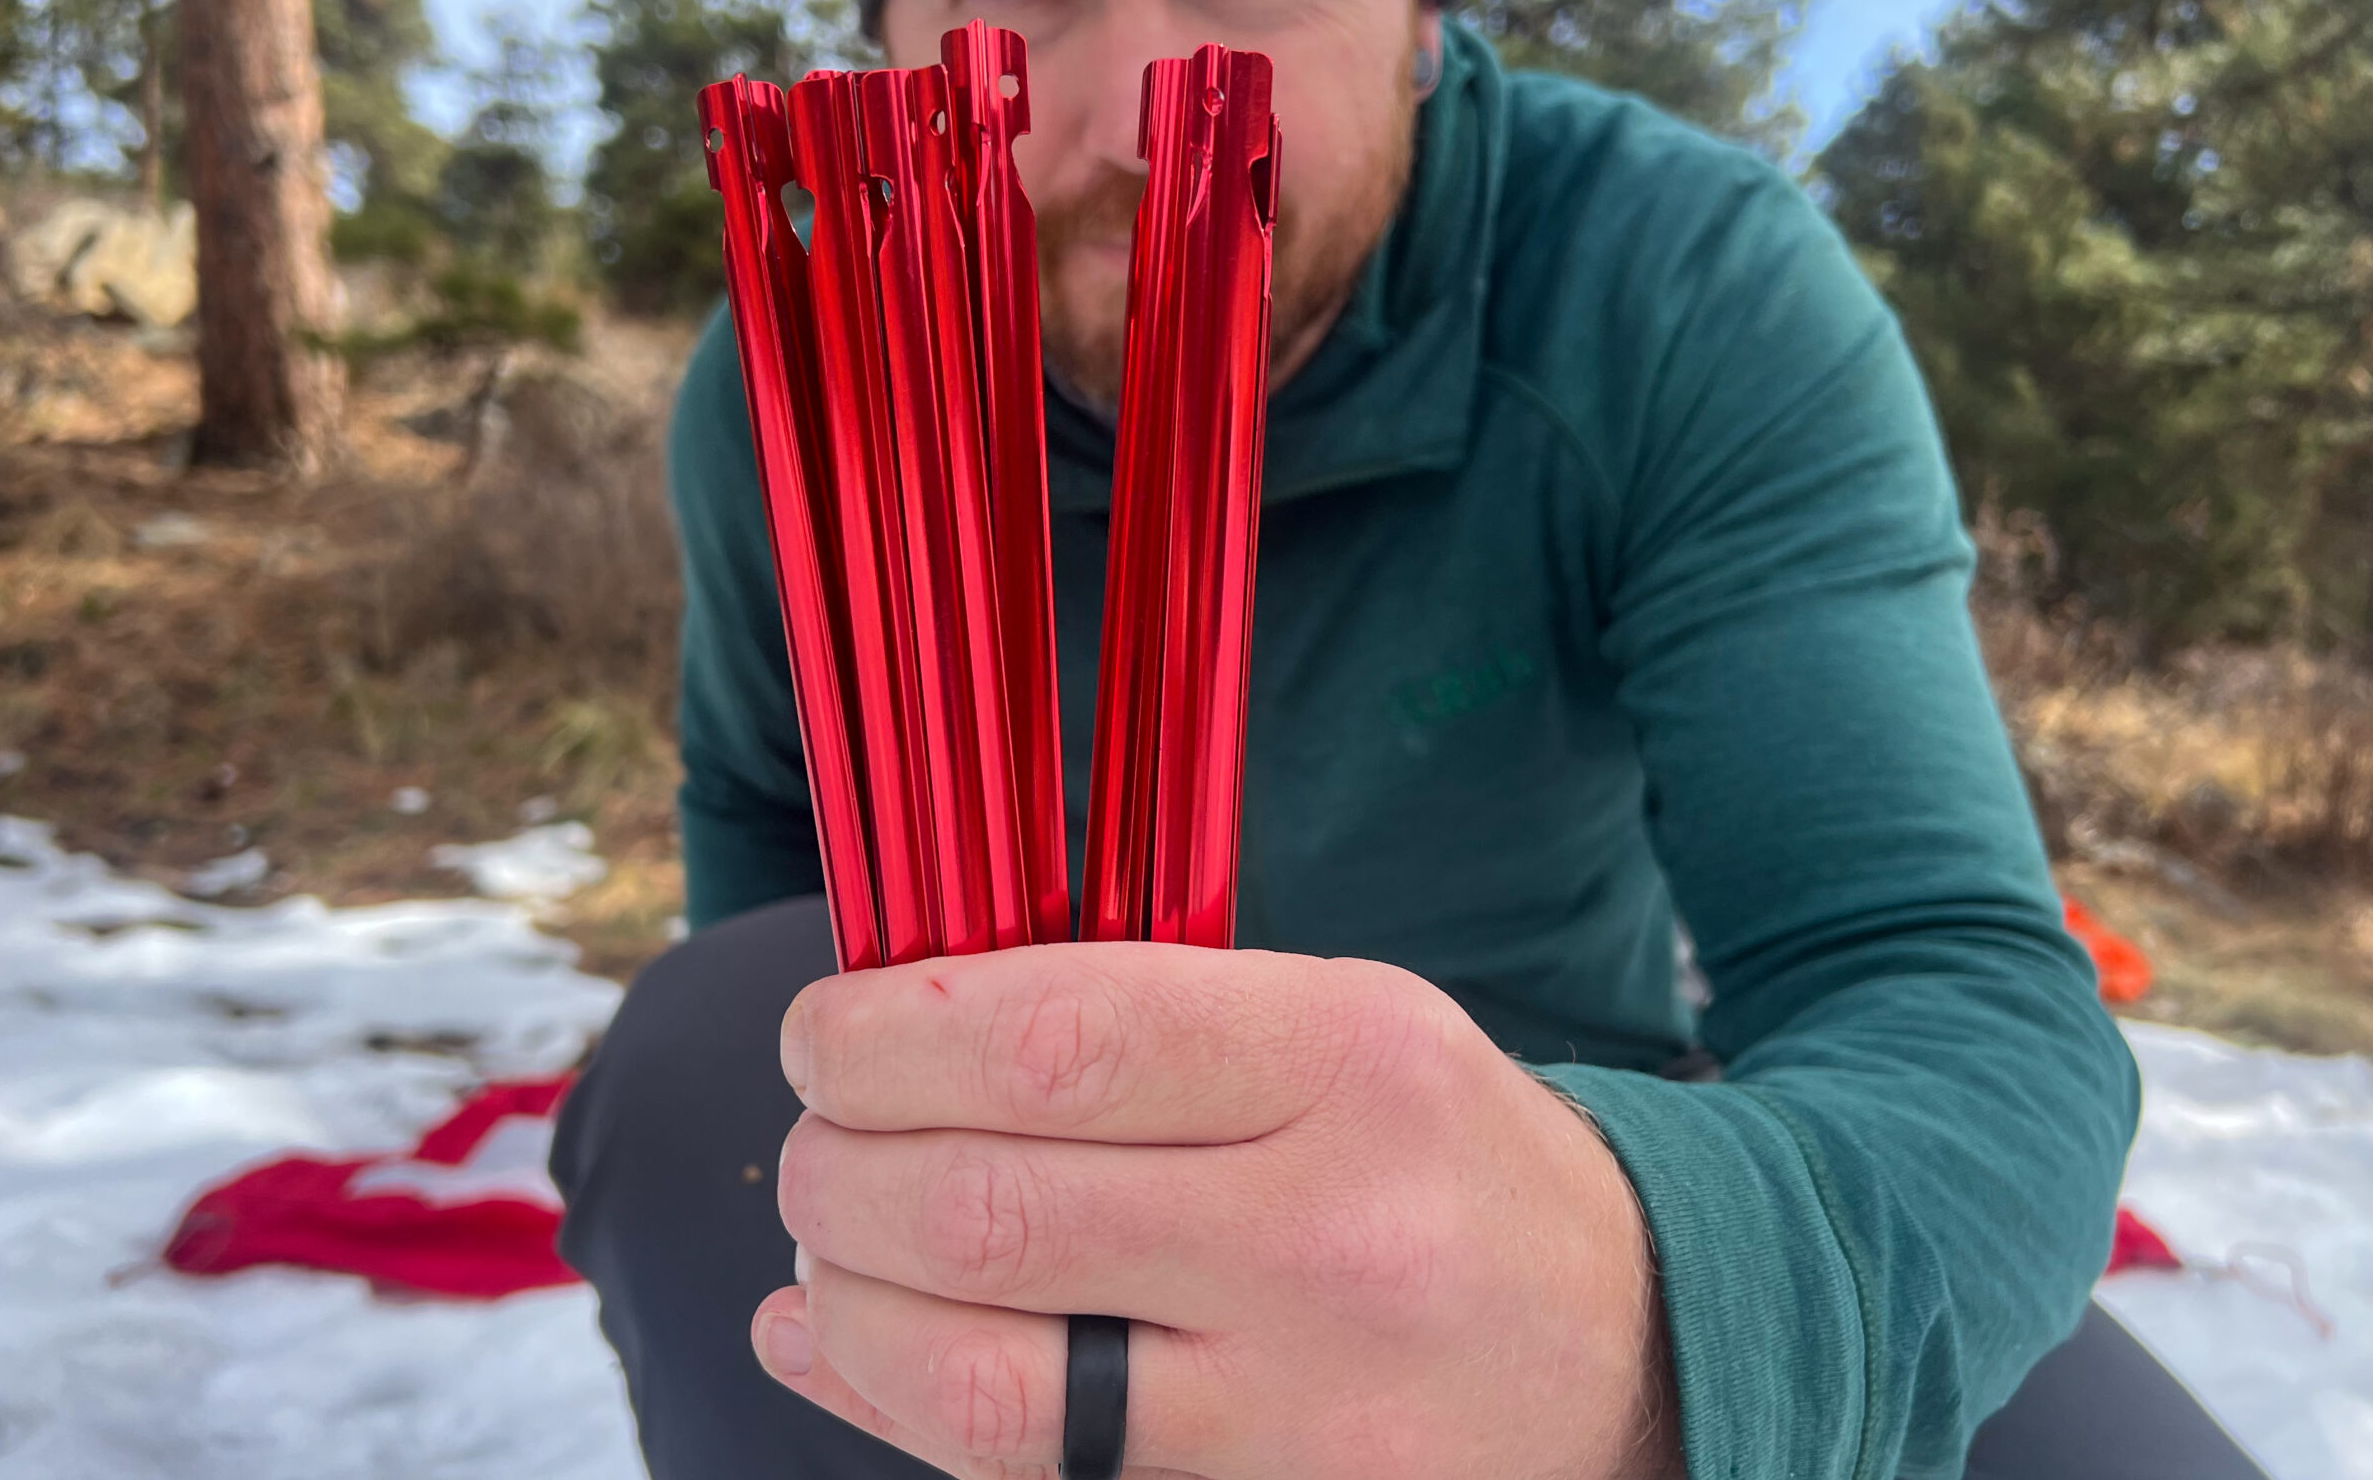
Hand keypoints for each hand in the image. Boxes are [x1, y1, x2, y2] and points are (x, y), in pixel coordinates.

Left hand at [753, 942, 1684, 1479]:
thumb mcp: (1336, 1024)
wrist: (1637, 1344)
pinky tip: (846, 1347)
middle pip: (985, 1207)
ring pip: (980, 1376)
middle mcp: (1332, 1234)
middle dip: (835, 1172)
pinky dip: (894, 1406)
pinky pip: (1029, 1475)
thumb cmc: (1436, 1158)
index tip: (824, 1038)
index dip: (885, 1038)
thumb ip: (1132, 1019)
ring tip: (827, 1254)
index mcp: (1346, 1062)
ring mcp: (1306, 1408)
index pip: (1052, 1039)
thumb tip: (879, 1041)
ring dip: (844, 1305)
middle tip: (814, 1148)